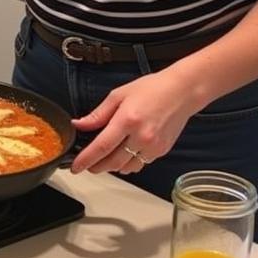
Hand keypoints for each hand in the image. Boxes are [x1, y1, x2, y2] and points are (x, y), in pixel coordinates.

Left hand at [69, 70, 197, 174]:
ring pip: (126, 167)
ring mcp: (153, 146)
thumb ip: (98, 114)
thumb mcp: (118, 95)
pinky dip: (128, 164)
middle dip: (96, 167)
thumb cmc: (152, 89)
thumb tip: (79, 124)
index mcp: (127, 120)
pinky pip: (140, 164)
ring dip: (112, 167)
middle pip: (113, 162)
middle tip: (87, 166)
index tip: (76, 167)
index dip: (86, 160)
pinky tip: (123, 157)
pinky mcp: (162, 151)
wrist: (182, 92)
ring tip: (103, 161)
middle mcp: (141, 136)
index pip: (102, 146)